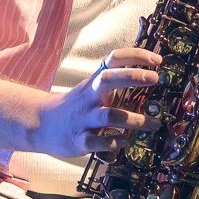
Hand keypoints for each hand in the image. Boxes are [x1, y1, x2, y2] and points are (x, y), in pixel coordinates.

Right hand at [35, 46, 161, 158]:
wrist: (40, 125)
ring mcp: (84, 119)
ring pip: (111, 115)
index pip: (113, 59)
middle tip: (155, 78)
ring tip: (154, 124)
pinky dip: (116, 142)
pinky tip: (126, 141)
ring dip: (135, 120)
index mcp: (94, 82)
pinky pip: (100, 142)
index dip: (135, 56)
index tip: (157, 60)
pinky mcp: (79, 141)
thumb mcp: (92, 88)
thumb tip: (148, 76)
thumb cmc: (76, 106)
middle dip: (133, 76)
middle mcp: (89, 97)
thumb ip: (115, 83)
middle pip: (109, 79)